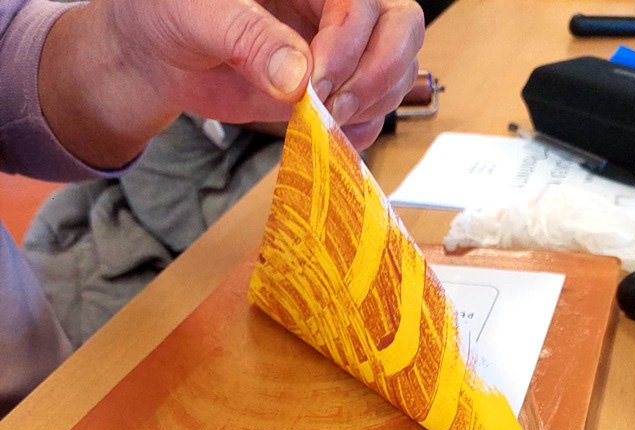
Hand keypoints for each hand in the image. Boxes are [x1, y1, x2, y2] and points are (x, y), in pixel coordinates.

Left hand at [40, 0, 423, 166]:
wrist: (156, 54)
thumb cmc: (164, 13)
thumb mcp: (195, 13)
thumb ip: (247, 36)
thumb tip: (297, 80)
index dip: (351, 42)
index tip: (316, 82)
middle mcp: (333, 6)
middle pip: (400, 28)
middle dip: (377, 74)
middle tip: (333, 107)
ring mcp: (338, 48)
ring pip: (396, 70)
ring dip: (373, 104)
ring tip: (328, 123)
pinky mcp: (331, 88)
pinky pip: (372, 109)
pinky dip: (362, 128)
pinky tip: (332, 135)